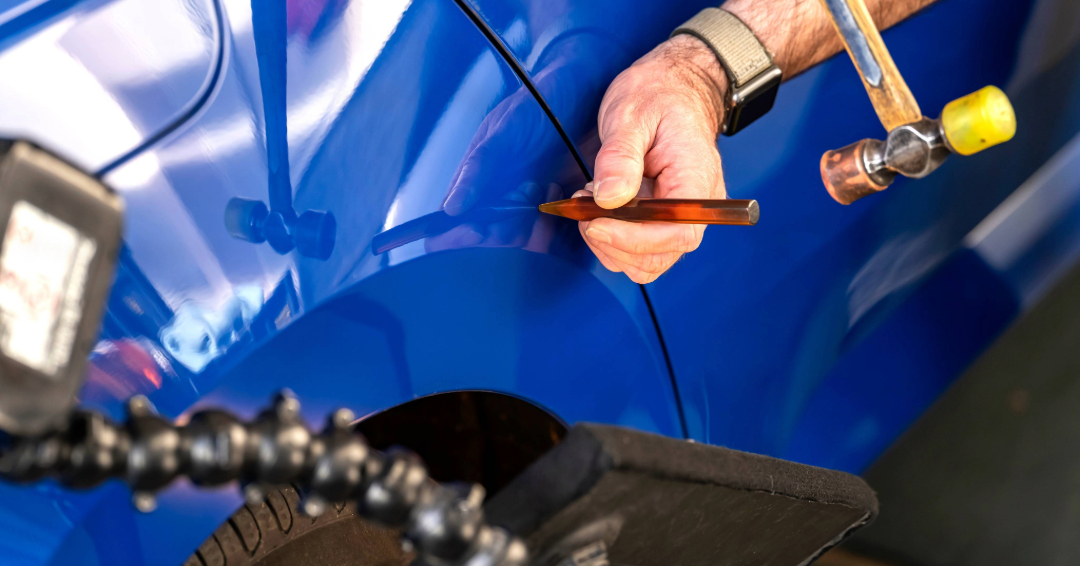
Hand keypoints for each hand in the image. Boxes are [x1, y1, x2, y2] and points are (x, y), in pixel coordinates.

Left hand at [582, 35, 729, 283]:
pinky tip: (599, 210)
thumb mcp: (632, 114)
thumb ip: (620, 157)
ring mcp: (680, 217)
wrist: (673, 89)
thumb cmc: (659, 96)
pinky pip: (639, 250)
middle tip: (583, 211)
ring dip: (609, 245)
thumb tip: (609, 198)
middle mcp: (695, 206)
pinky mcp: (662, 221)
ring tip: (590, 205)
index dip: (634, 239)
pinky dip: (612, 241)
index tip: (595, 223)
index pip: (678, 232)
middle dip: (614, 244)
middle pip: (661, 256)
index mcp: (697, 179)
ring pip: (647, 261)